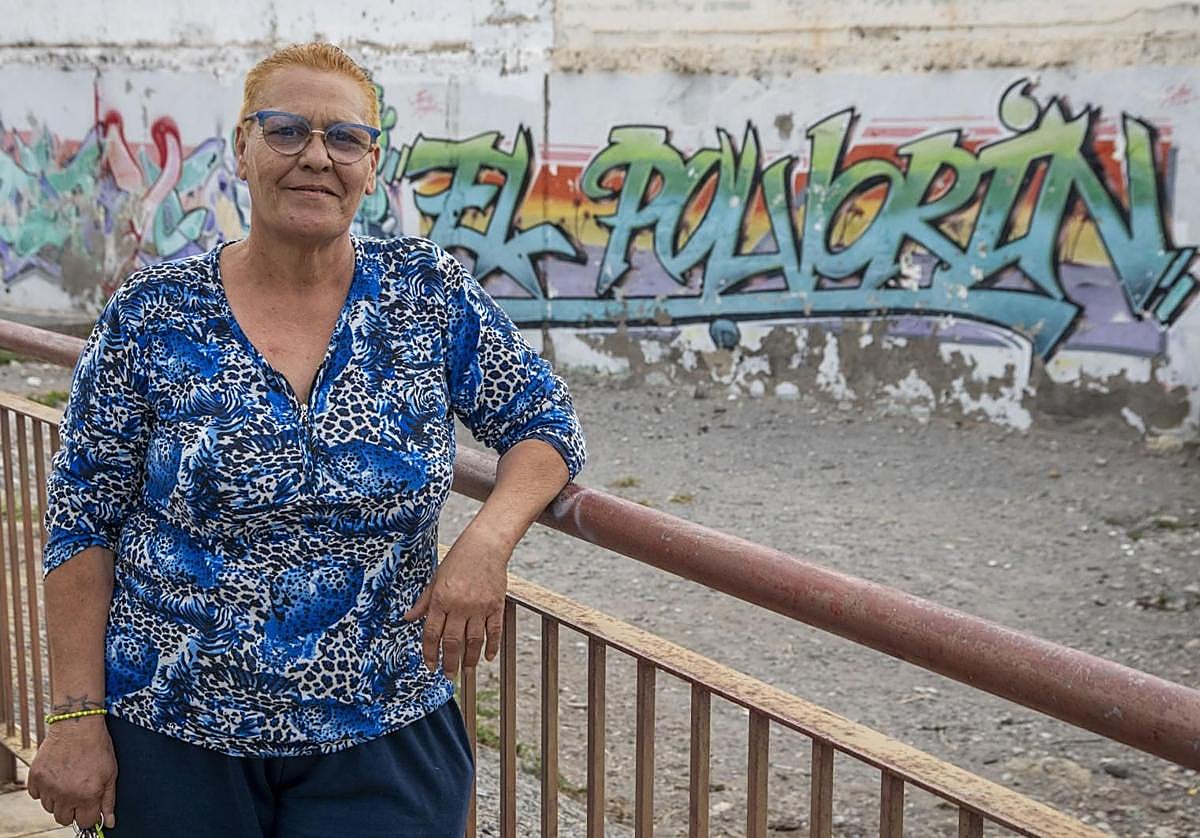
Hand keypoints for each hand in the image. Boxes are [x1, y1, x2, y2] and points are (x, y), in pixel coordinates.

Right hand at [27, 717, 116, 829]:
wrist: (77, 724)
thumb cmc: (98, 747)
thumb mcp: (111, 773)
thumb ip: (109, 800)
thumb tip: (109, 822)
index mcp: (88, 794)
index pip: (85, 823)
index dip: (89, 815)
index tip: (89, 807)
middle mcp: (66, 794)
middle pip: (64, 819)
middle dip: (72, 810)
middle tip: (78, 793)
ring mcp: (49, 786)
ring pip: (50, 808)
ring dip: (58, 800)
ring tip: (68, 780)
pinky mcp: (35, 777)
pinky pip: (36, 795)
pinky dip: (44, 789)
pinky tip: (56, 775)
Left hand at [404, 526, 510, 677]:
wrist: (486, 545)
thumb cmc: (458, 560)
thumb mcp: (435, 579)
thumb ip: (423, 602)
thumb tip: (406, 619)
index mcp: (441, 599)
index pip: (432, 633)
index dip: (430, 653)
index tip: (430, 666)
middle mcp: (460, 605)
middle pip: (453, 642)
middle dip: (449, 663)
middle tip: (448, 676)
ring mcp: (480, 607)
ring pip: (474, 641)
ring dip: (469, 660)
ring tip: (465, 672)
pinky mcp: (496, 605)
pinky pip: (493, 632)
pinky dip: (491, 647)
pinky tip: (486, 657)